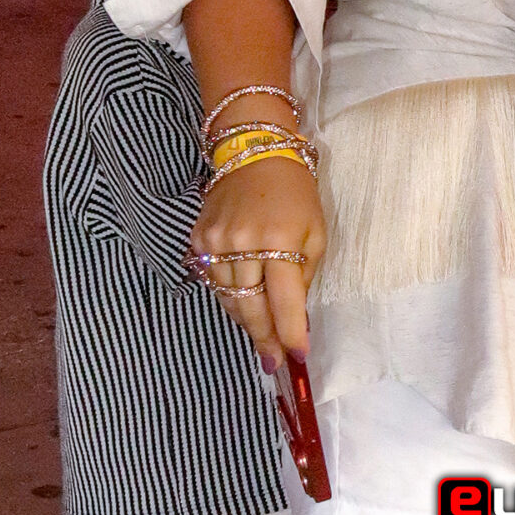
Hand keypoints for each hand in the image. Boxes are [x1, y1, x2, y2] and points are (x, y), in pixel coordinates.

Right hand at [188, 155, 325, 361]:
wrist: (254, 151)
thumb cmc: (296, 193)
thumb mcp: (316, 231)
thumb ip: (304, 274)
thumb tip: (295, 316)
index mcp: (279, 240)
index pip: (284, 300)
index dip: (290, 333)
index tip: (297, 356)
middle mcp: (243, 242)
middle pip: (250, 306)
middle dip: (264, 338)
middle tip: (273, 362)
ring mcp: (216, 240)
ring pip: (228, 297)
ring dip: (245, 321)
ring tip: (260, 339)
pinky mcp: (198, 236)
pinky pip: (212, 279)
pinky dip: (228, 296)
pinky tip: (241, 306)